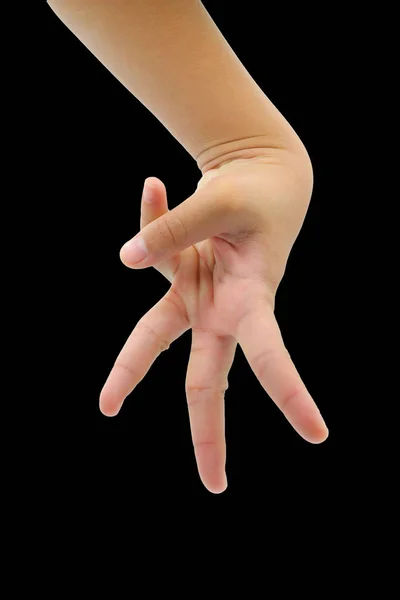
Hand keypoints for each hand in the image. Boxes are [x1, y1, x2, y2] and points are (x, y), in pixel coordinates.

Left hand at [99, 148, 327, 493]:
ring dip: (131, 369)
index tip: (316, 435)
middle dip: (210, 431)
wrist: (264, 180)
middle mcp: (222, 309)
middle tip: (216, 487)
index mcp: (252, 298)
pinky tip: (152, 185)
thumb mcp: (222, 203)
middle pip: (209, 378)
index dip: (289, 392)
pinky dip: (152, 220)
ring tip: (107, 406)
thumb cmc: (256, 197)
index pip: (268, 352)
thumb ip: (173, 228)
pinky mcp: (179, 278)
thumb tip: (125, 258)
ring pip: (158, 339)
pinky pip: (155, 256)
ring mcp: (198, 297)